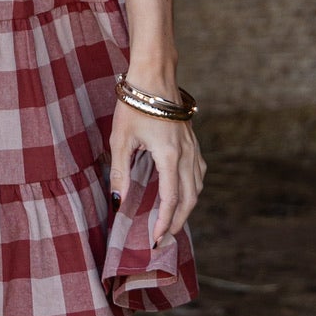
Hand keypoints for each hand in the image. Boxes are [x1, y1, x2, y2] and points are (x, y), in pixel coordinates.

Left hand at [109, 92, 205, 247]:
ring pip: (197, 186)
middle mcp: (186, 154)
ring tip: (173, 222)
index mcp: (169, 156)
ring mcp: (192, 147)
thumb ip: (120, 173)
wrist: (154, 75)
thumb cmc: (134, 105)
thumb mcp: (120, 139)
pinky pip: (198, 172)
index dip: (164, 222)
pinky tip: (184, 193)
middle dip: (178, 222)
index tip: (156, 239)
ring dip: (187, 207)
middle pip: (189, 198)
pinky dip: (192, 189)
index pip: (171, 199)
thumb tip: (118, 202)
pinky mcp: (192, 141)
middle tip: (164, 240)